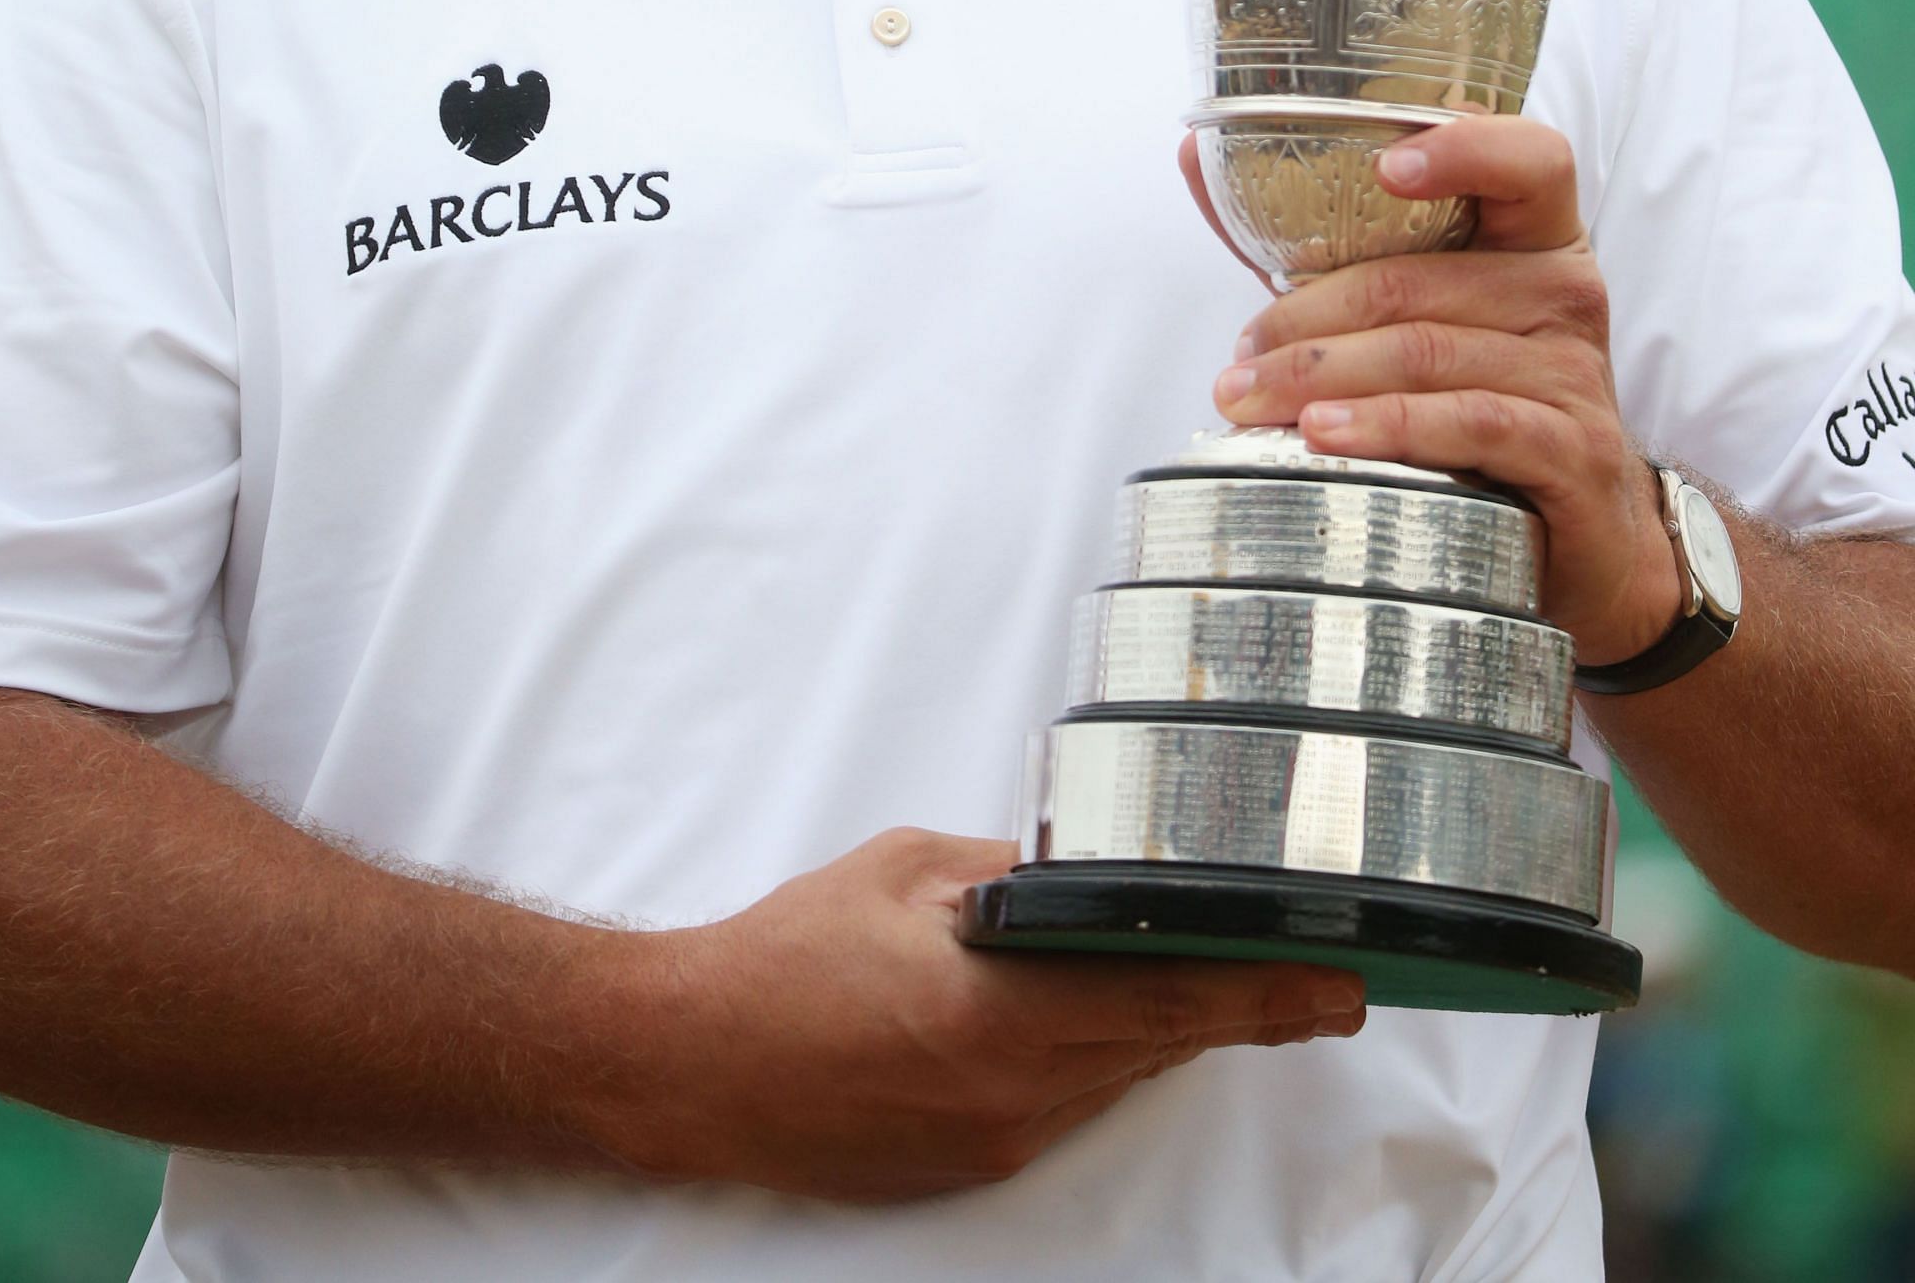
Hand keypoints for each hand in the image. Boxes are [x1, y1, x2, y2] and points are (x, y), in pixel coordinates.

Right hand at [596, 828, 1363, 1201]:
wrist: (692, 1064)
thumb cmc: (786, 955)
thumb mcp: (908, 874)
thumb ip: (1012, 875)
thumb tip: (1088, 867)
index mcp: (1003, 1014)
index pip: (1169, 998)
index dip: (1265, 994)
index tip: (1340, 987)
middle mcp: (1014, 1093)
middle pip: (1163, 1046)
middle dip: (1245, 1010)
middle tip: (1322, 983)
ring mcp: (995, 1140)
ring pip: (1121, 1078)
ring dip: (1174, 1032)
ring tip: (1236, 984)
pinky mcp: (971, 1164)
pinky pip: (1070, 1106)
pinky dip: (1106, 1059)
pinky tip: (1115, 1017)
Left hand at [1185, 119, 1681, 667]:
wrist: (1580, 532)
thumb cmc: (1477, 395)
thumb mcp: (1415, 312)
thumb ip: (1318, 243)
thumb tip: (1200, 154)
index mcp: (1535, 237)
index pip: (1528, 160)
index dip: (1463, 149)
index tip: (1383, 167)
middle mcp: (1564, 290)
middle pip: (1421, 281)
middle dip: (1307, 317)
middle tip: (1237, 360)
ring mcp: (1574, 370)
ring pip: (1428, 353)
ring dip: (1322, 376)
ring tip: (1249, 401)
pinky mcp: (1570, 448)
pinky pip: (1469, 423)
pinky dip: (1388, 426)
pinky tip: (1325, 434)